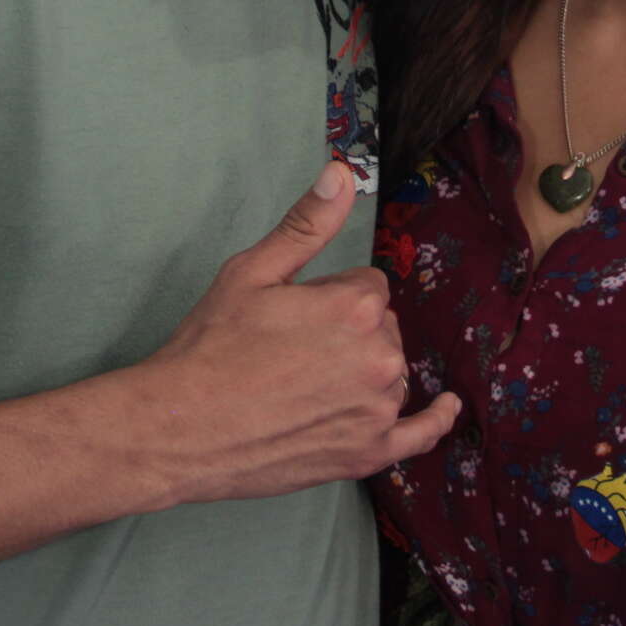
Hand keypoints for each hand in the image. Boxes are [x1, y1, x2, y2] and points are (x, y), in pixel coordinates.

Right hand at [131, 163, 460, 504]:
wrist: (180, 428)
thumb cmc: (210, 347)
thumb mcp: (253, 271)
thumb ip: (308, 223)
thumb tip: (342, 171)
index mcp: (356, 307)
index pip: (368, 287)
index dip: (329, 298)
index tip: (291, 317)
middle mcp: (379, 357)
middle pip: (382, 329)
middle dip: (348, 333)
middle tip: (289, 353)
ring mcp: (377, 410)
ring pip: (390, 372)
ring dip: (363, 373)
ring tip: (306, 387)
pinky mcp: (367, 453)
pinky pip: (419, 434)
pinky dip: (435, 419)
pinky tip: (446, 406)